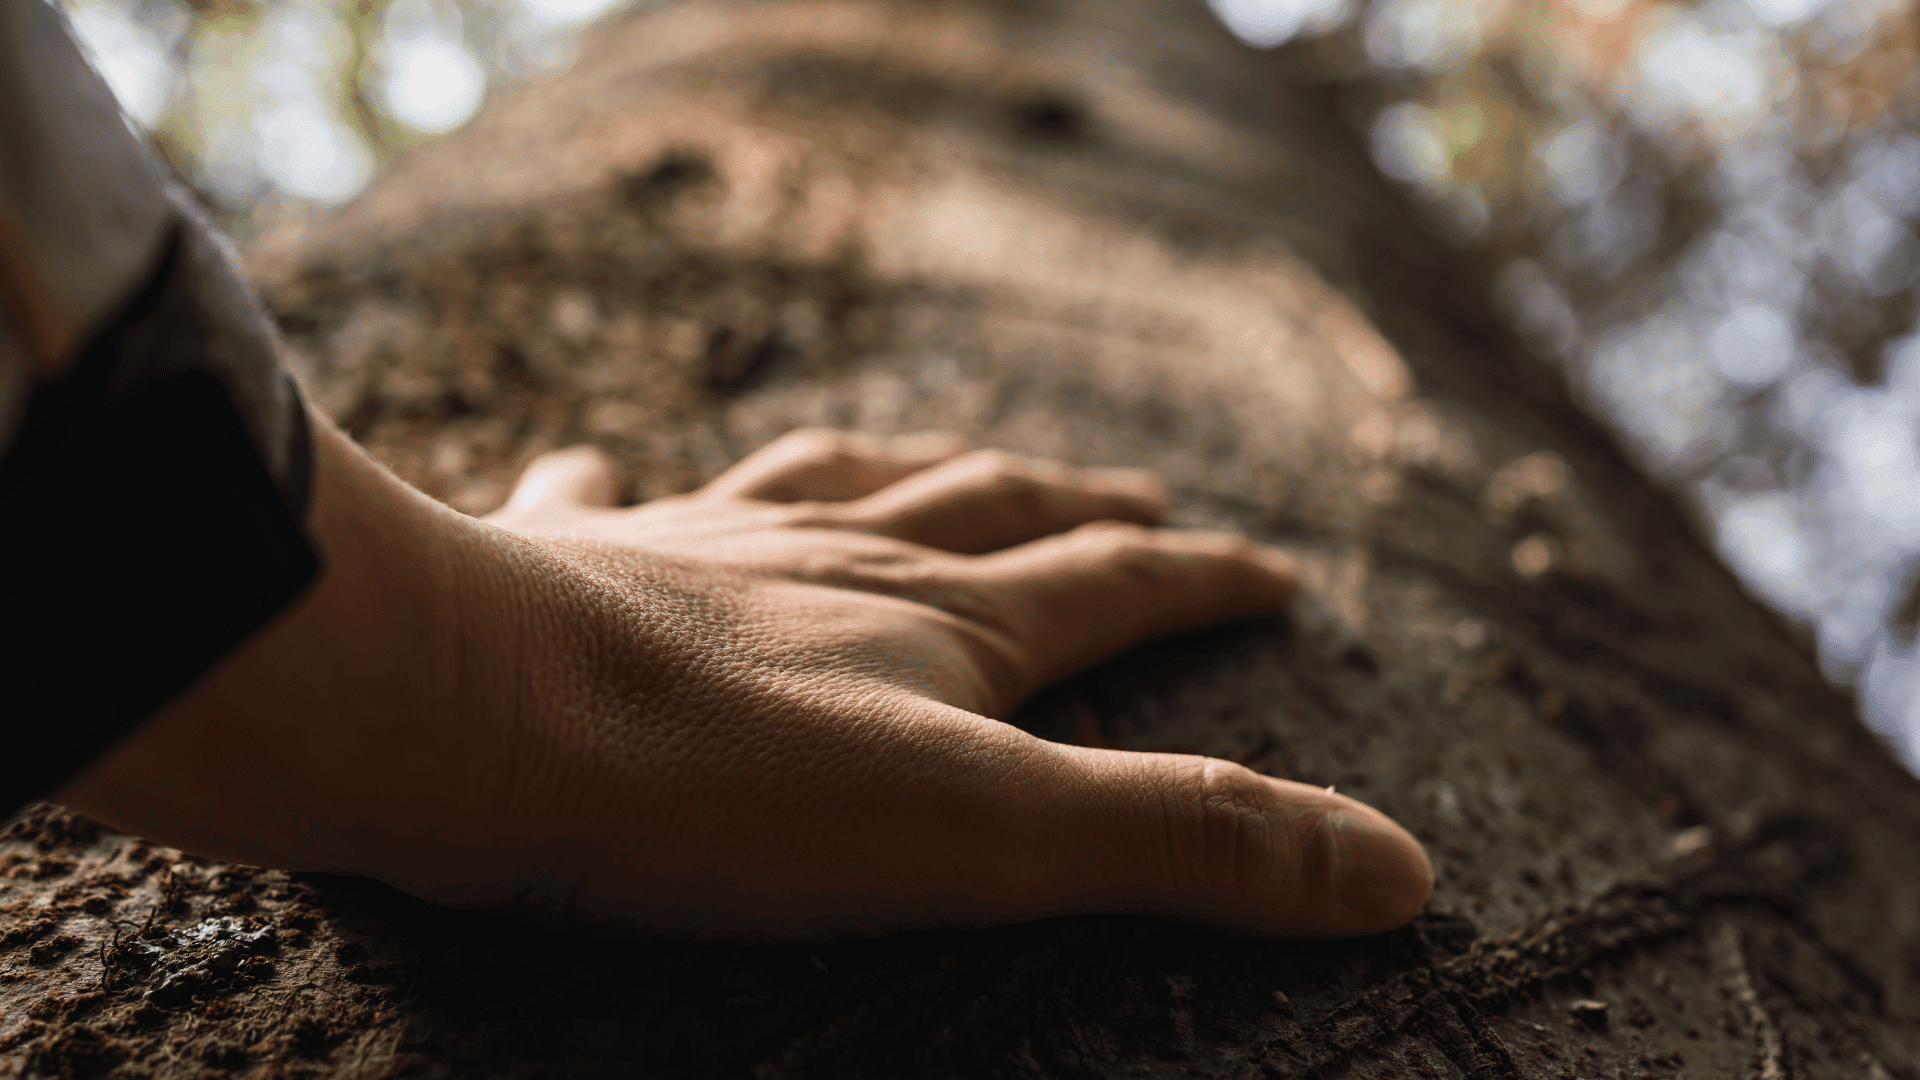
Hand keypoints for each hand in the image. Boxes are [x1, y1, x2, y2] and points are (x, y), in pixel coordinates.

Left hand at [60, 422, 1431, 942]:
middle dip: (1074, 508)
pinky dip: (616, 480)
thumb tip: (1395, 867)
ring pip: (828, 483)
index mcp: (944, 622)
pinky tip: (600, 463)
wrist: (465, 712)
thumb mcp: (989, 838)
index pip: (1111, 584)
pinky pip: (601, 496)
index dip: (1202, 580)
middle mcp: (834, 558)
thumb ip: (1187, 844)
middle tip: (1130, 496)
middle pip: (985, 509)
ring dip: (898, 471)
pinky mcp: (569, 569)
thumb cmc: (723, 788)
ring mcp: (698, 548)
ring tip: (932, 461)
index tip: (1269, 570)